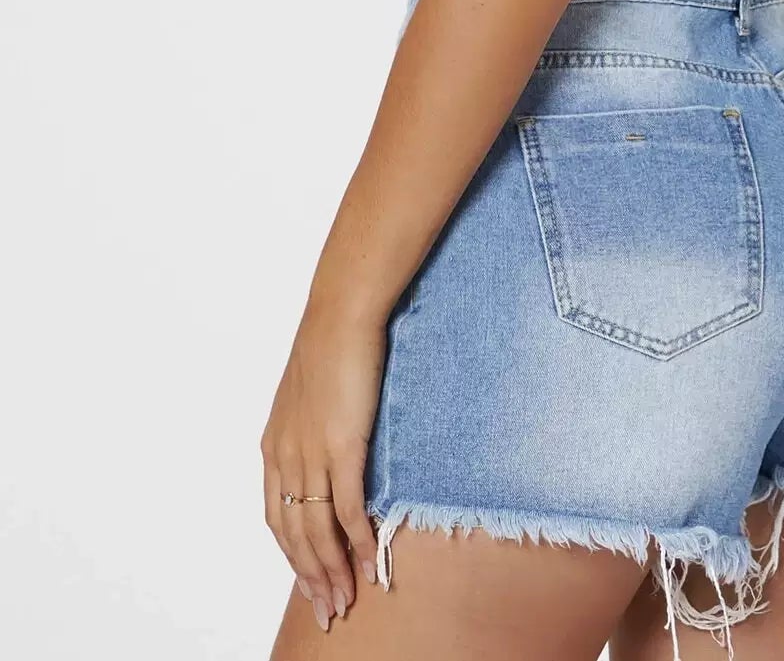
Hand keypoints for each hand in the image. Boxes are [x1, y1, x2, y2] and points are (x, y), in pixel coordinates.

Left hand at [260, 303, 385, 630]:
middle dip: (311, 577)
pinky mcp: (342, 446)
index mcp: (274, 446)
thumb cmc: (331, 343)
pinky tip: (371, 563)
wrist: (341, 313)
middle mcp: (286, 456)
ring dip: (334, 571)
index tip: (309, 581)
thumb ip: (312, 428)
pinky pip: (348, 507)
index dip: (292, 555)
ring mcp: (312, 454)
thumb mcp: (309, 395)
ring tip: (348, 599)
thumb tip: (328, 448)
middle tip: (329, 609)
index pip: (277, 517)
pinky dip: (359, 541)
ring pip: (318, 530)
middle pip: (294, 534)